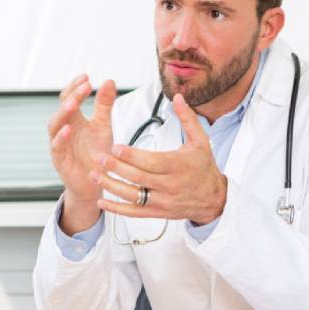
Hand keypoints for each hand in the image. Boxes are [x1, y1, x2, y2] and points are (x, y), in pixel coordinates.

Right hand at [48, 75, 115, 233]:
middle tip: (84, 86)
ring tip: (73, 103)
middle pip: (63, 108)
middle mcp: (65, 129)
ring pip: (54, 124)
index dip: (75, 87)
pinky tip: (68, 129)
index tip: (86, 77)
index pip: (69, 97)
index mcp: (75, 119)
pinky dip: (61, 137)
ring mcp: (60, 143)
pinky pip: (56, 146)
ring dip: (63, 113)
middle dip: (72, 95)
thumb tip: (109, 81)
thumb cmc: (96, 154)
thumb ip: (104, 105)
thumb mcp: (104, 126)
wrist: (95, 183)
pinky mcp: (59, 159)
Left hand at [94, 93, 226, 225]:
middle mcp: (170, 185)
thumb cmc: (204, 168)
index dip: (132, 155)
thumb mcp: (200, 141)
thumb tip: (178, 97)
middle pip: (139, 177)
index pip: (152, 161)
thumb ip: (187, 119)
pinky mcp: (157, 212)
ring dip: (111, 186)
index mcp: (179, 166)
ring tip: (94, 175)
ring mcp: (163, 201)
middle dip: (116, 167)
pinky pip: (134, 212)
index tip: (115, 146)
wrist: (214, 199)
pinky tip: (102, 202)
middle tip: (98, 157)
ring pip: (133, 195)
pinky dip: (117, 209)